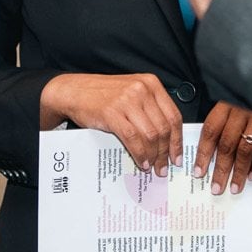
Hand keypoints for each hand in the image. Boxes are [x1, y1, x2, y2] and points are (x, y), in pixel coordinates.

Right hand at [40, 73, 183, 174]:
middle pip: (163, 128)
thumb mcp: (132, 94)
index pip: (173, 116)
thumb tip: (166, 139)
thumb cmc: (103, 95)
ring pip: (150, 135)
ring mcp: (127, 100)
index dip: (177, 140)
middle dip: (165, 152)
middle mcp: (142, 89)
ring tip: (152, 167)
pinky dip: (139, 153)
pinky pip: (133, 138)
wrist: (74, 91)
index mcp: (151, 84)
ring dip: (153, 156)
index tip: (177, 156)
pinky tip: (140, 162)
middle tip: (164, 167)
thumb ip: (150, 109)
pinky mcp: (112, 112)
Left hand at [191, 102, 251, 194]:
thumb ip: (226, 113)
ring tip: (235, 186)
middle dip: (221, 169)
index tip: (199, 171)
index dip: (204, 153)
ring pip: (245, 149)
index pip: (211, 130)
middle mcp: (242, 109)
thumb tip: (212, 141)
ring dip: (239, 171)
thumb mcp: (235, 92)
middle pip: (227, 144)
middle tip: (217, 187)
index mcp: (227, 101)